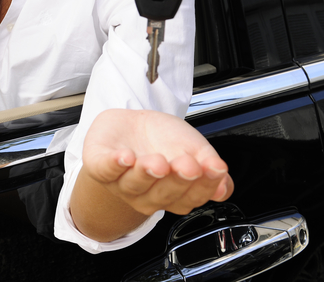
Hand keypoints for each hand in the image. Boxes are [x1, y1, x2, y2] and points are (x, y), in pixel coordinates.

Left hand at [71, 109, 233, 241]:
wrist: (131, 124)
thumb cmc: (163, 140)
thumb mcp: (195, 149)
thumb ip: (210, 167)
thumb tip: (224, 185)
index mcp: (172, 193)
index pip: (190, 198)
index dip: (203, 185)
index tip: (212, 168)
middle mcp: (147, 193)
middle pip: (163, 194)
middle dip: (176, 180)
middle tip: (187, 164)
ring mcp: (122, 182)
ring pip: (134, 184)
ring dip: (146, 173)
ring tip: (157, 162)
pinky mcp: (99, 165)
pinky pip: (105, 170)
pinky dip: (113, 164)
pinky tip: (124, 156)